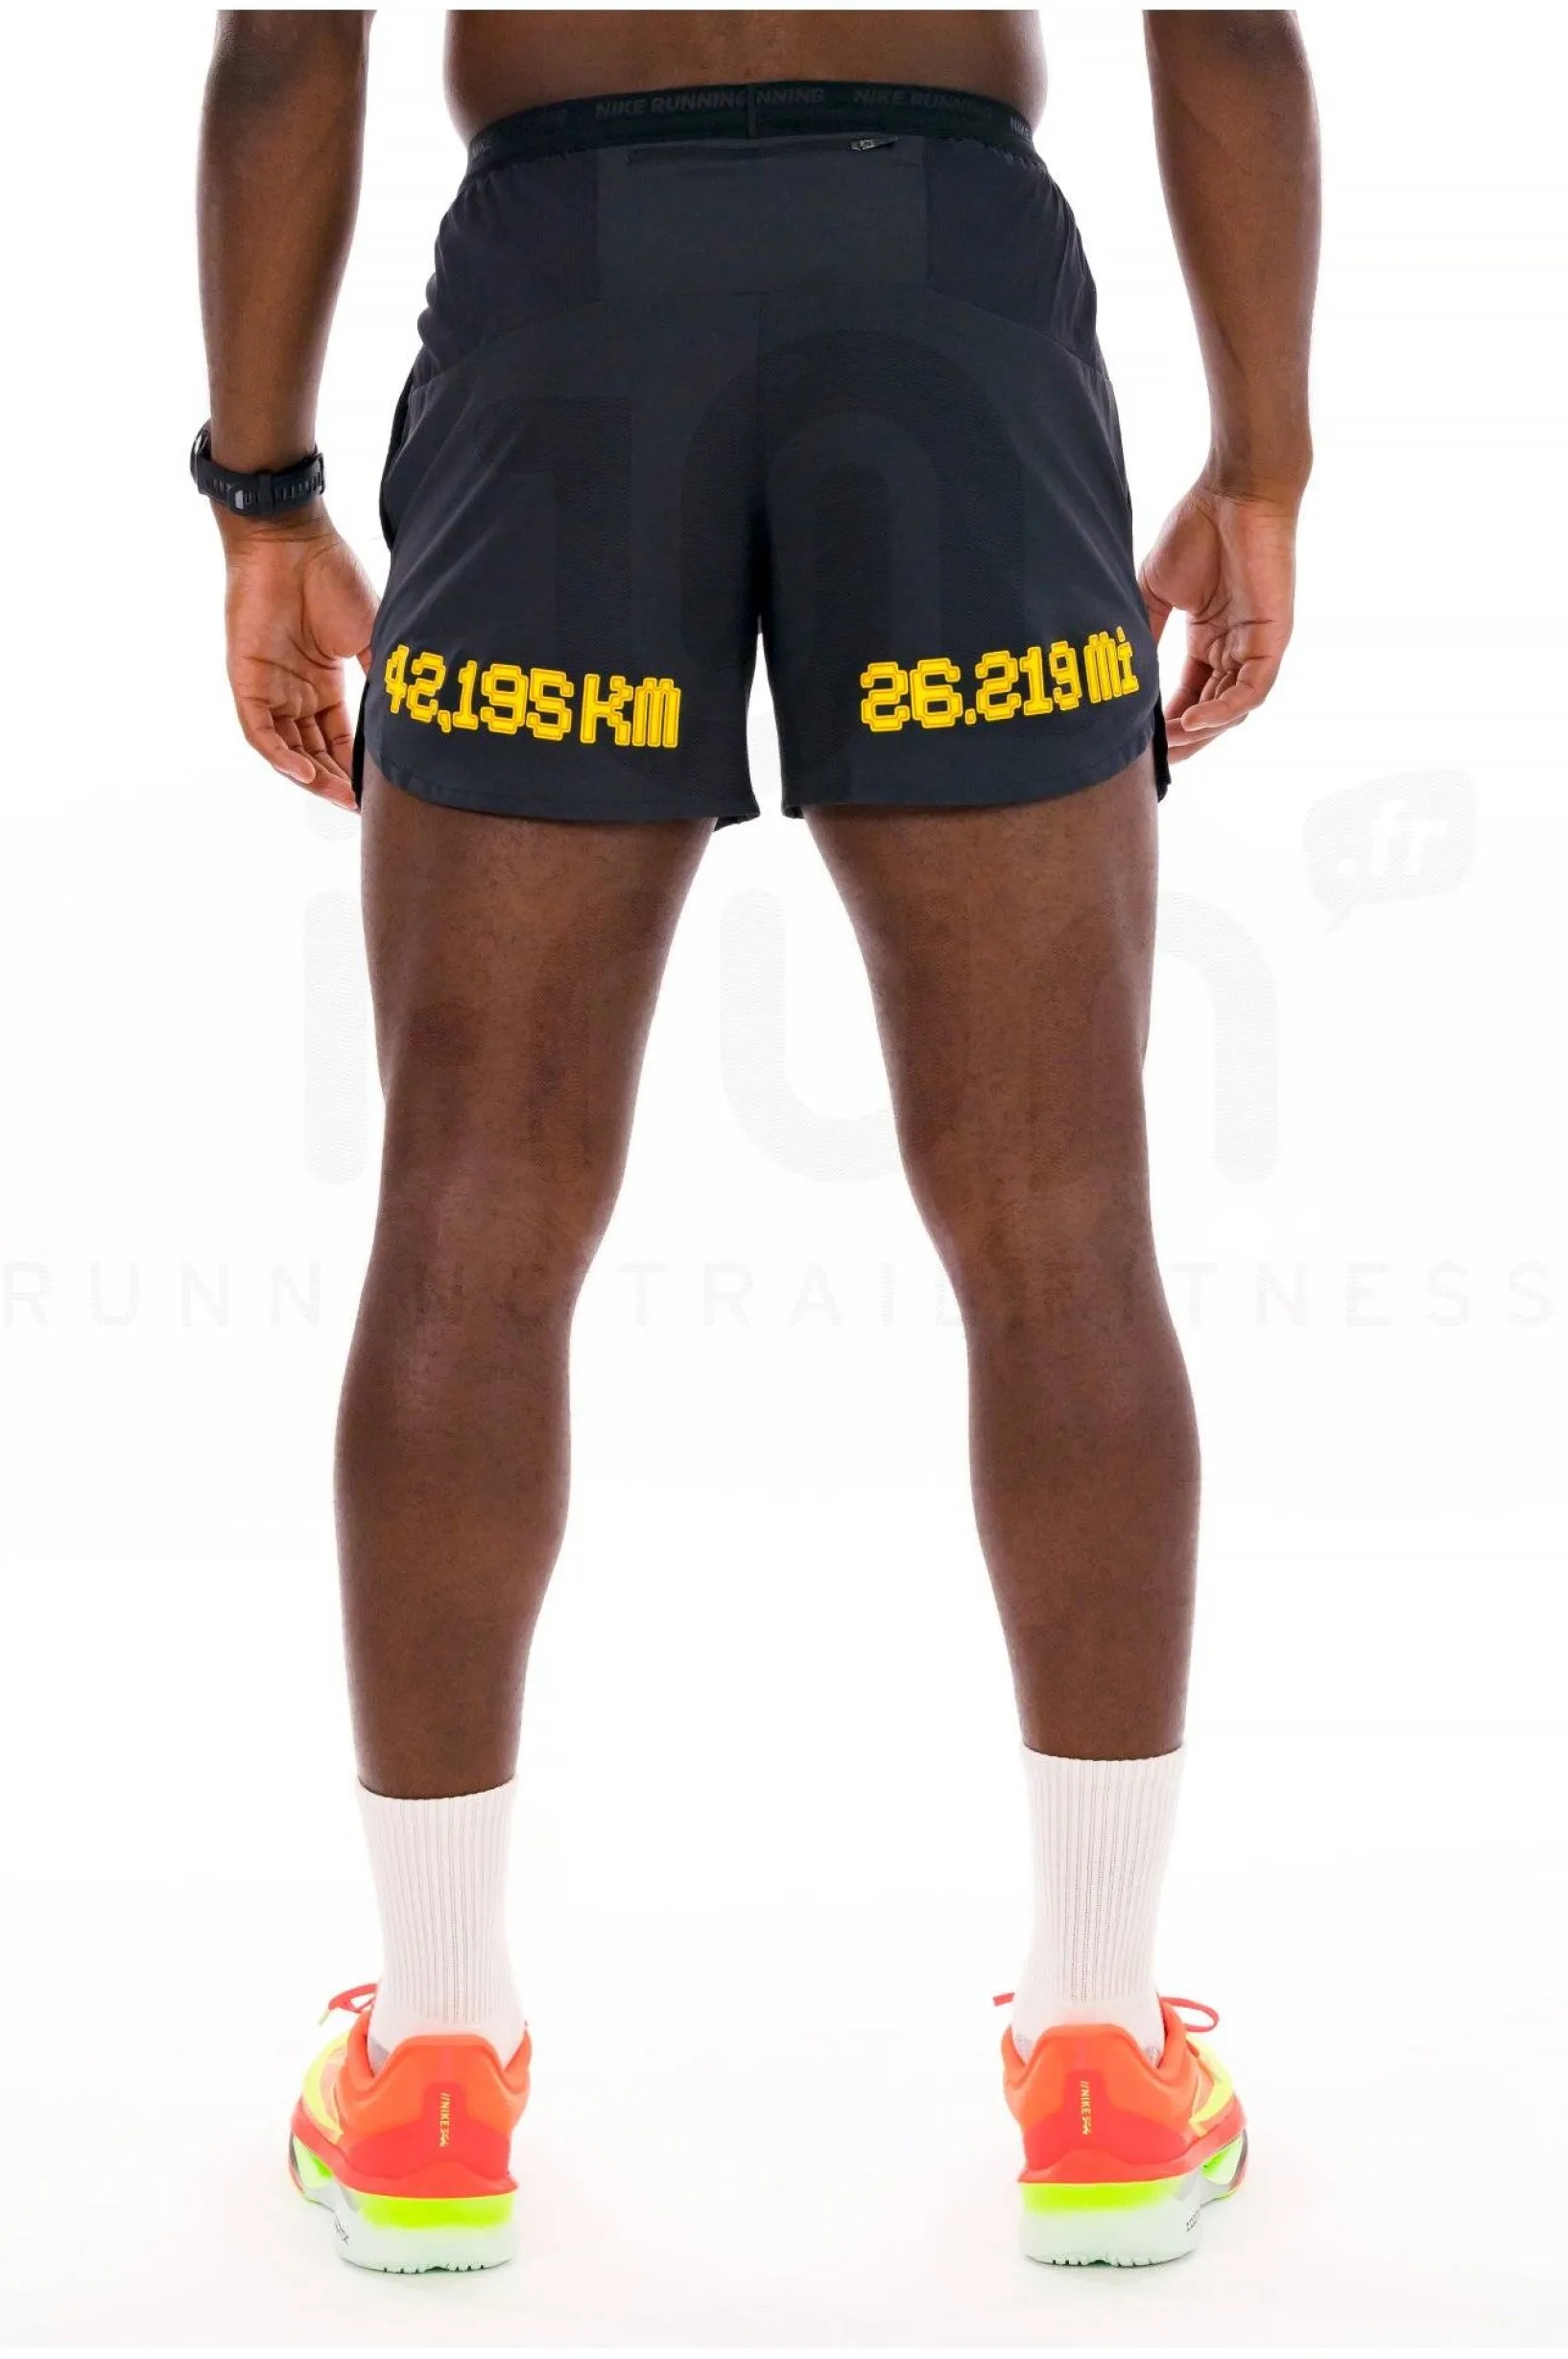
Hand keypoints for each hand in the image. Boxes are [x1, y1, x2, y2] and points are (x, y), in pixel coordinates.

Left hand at [221, 513, 376, 807]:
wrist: (292, 540)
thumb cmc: (332, 577)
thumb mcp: (371, 637)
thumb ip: (382, 679)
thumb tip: (409, 720)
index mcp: (323, 682)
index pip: (340, 739)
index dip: (357, 767)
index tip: (379, 793)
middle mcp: (295, 690)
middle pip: (314, 751)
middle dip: (336, 781)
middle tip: (360, 805)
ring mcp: (269, 686)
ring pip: (287, 748)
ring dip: (312, 776)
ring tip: (340, 796)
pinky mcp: (246, 679)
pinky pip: (260, 730)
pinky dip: (281, 755)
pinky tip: (306, 773)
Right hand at [1137, 484, 1297, 763]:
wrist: (1233, 491)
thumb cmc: (1197, 530)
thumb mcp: (1155, 592)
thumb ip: (1144, 634)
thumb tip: (1119, 675)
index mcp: (1210, 639)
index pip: (1190, 695)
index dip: (1167, 723)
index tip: (1140, 744)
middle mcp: (1235, 648)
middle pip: (1212, 711)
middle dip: (1184, 739)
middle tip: (1153, 759)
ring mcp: (1256, 645)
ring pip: (1232, 708)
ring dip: (1201, 732)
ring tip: (1169, 744)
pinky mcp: (1272, 638)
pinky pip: (1252, 690)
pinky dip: (1223, 711)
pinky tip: (1192, 721)